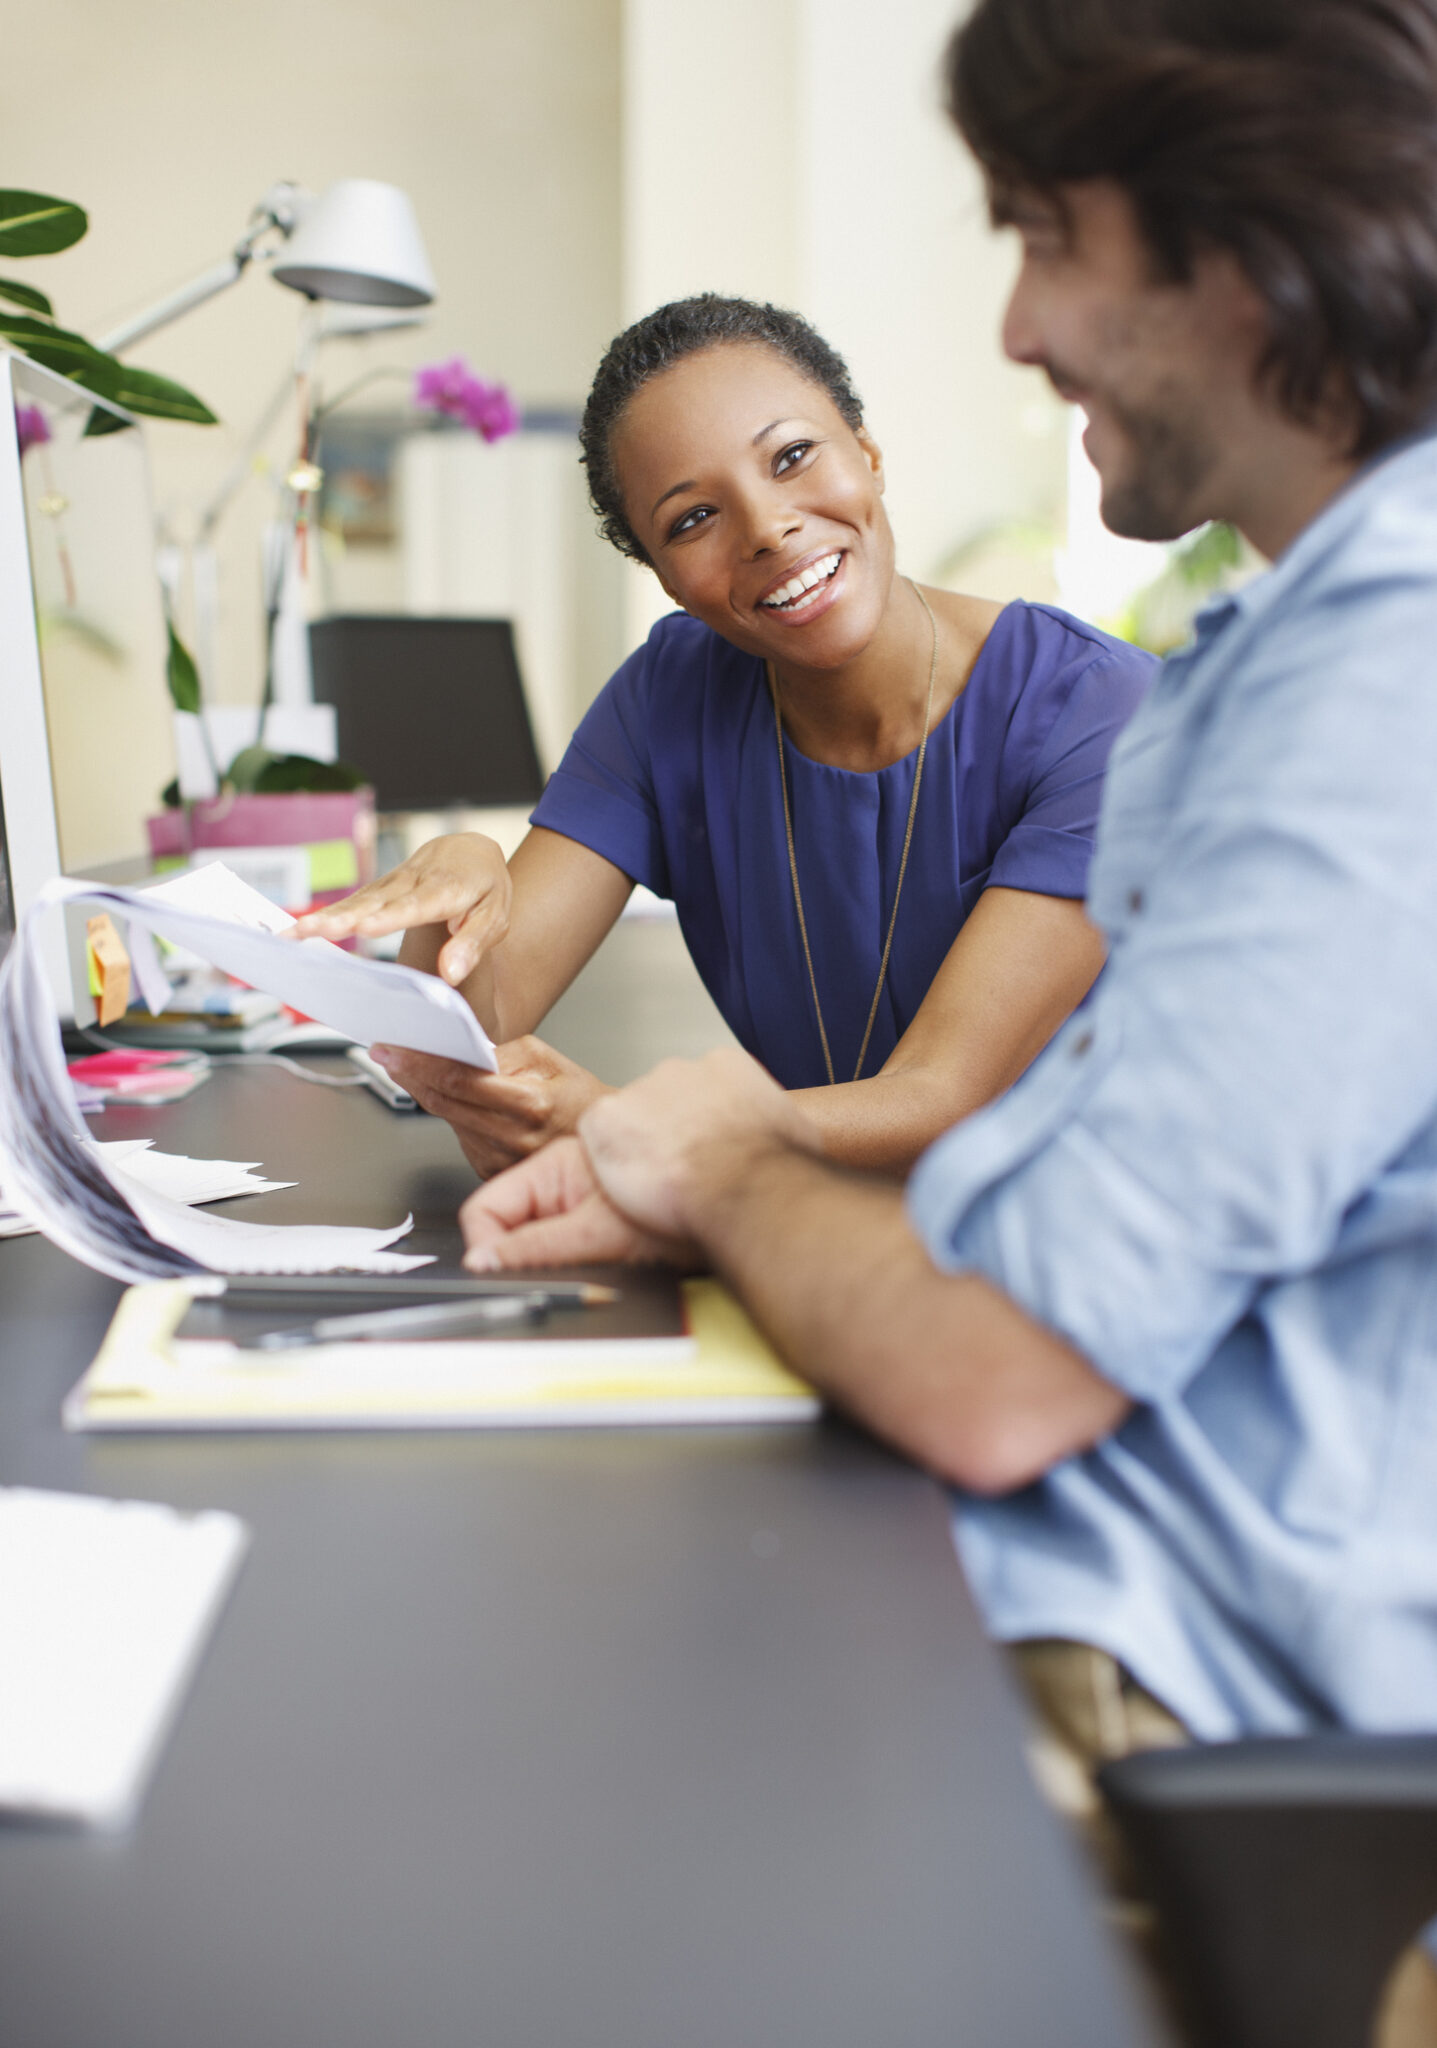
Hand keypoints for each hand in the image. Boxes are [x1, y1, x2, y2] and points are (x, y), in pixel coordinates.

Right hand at [291, 833, 510, 987]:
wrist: (470, 851)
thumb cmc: (485, 890)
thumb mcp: (495, 918)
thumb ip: (472, 945)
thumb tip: (451, 974)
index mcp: (448, 889)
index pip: (416, 904)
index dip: (390, 916)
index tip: (365, 928)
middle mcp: (415, 881)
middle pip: (376, 901)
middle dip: (343, 917)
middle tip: (312, 931)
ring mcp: (394, 882)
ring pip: (359, 899)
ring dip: (326, 916)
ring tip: (295, 933)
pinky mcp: (380, 887)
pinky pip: (354, 900)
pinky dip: (328, 913)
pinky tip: (301, 929)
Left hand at [372, 1035, 608, 1179]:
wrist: (598, 1146)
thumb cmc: (579, 1099)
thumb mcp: (547, 1059)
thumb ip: (500, 1053)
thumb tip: (456, 1049)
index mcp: (530, 1103)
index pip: (459, 1080)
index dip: (419, 1062)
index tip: (392, 1049)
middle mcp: (512, 1137)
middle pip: (442, 1102)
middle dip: (410, 1074)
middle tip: (389, 1054)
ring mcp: (498, 1160)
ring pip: (446, 1119)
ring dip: (428, 1092)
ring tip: (419, 1069)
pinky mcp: (489, 1171)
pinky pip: (458, 1135)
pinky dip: (451, 1114)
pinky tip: (457, 1099)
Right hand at [461, 1138, 693, 1269]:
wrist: (749, 1193)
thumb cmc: (689, 1207)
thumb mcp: (600, 1236)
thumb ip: (537, 1248)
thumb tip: (483, 1260)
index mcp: (556, 1165)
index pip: (488, 1209)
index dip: (489, 1248)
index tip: (500, 1277)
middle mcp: (573, 1161)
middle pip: (521, 1217)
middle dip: (539, 1250)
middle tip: (578, 1269)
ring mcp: (598, 1172)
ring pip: (557, 1220)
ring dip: (578, 1244)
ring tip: (620, 1250)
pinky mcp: (627, 1184)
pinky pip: (594, 1214)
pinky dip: (611, 1230)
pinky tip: (642, 1236)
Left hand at [578, 1047, 819, 1240]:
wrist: (743, 1184)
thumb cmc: (774, 1167)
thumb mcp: (796, 1131)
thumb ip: (776, 1121)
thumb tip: (783, 1134)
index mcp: (725, 1065)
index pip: (701, 1089)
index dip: (701, 1126)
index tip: (707, 1153)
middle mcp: (678, 1068)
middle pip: (662, 1101)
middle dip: (667, 1135)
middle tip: (681, 1174)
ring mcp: (639, 1089)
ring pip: (628, 1122)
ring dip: (639, 1150)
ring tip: (660, 1187)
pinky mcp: (605, 1118)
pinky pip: (597, 1139)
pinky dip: (607, 1163)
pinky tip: (632, 1186)